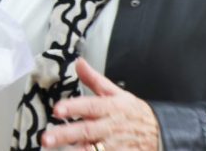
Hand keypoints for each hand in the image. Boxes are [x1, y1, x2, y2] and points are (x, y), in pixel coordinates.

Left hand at [41, 58, 159, 150]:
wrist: (159, 133)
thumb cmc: (133, 112)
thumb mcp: (116, 93)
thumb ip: (94, 80)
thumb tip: (78, 63)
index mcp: (110, 107)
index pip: (90, 106)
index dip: (73, 107)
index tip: (57, 109)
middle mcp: (109, 127)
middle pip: (85, 131)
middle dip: (65, 135)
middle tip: (45, 138)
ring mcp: (113, 145)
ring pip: (92, 150)